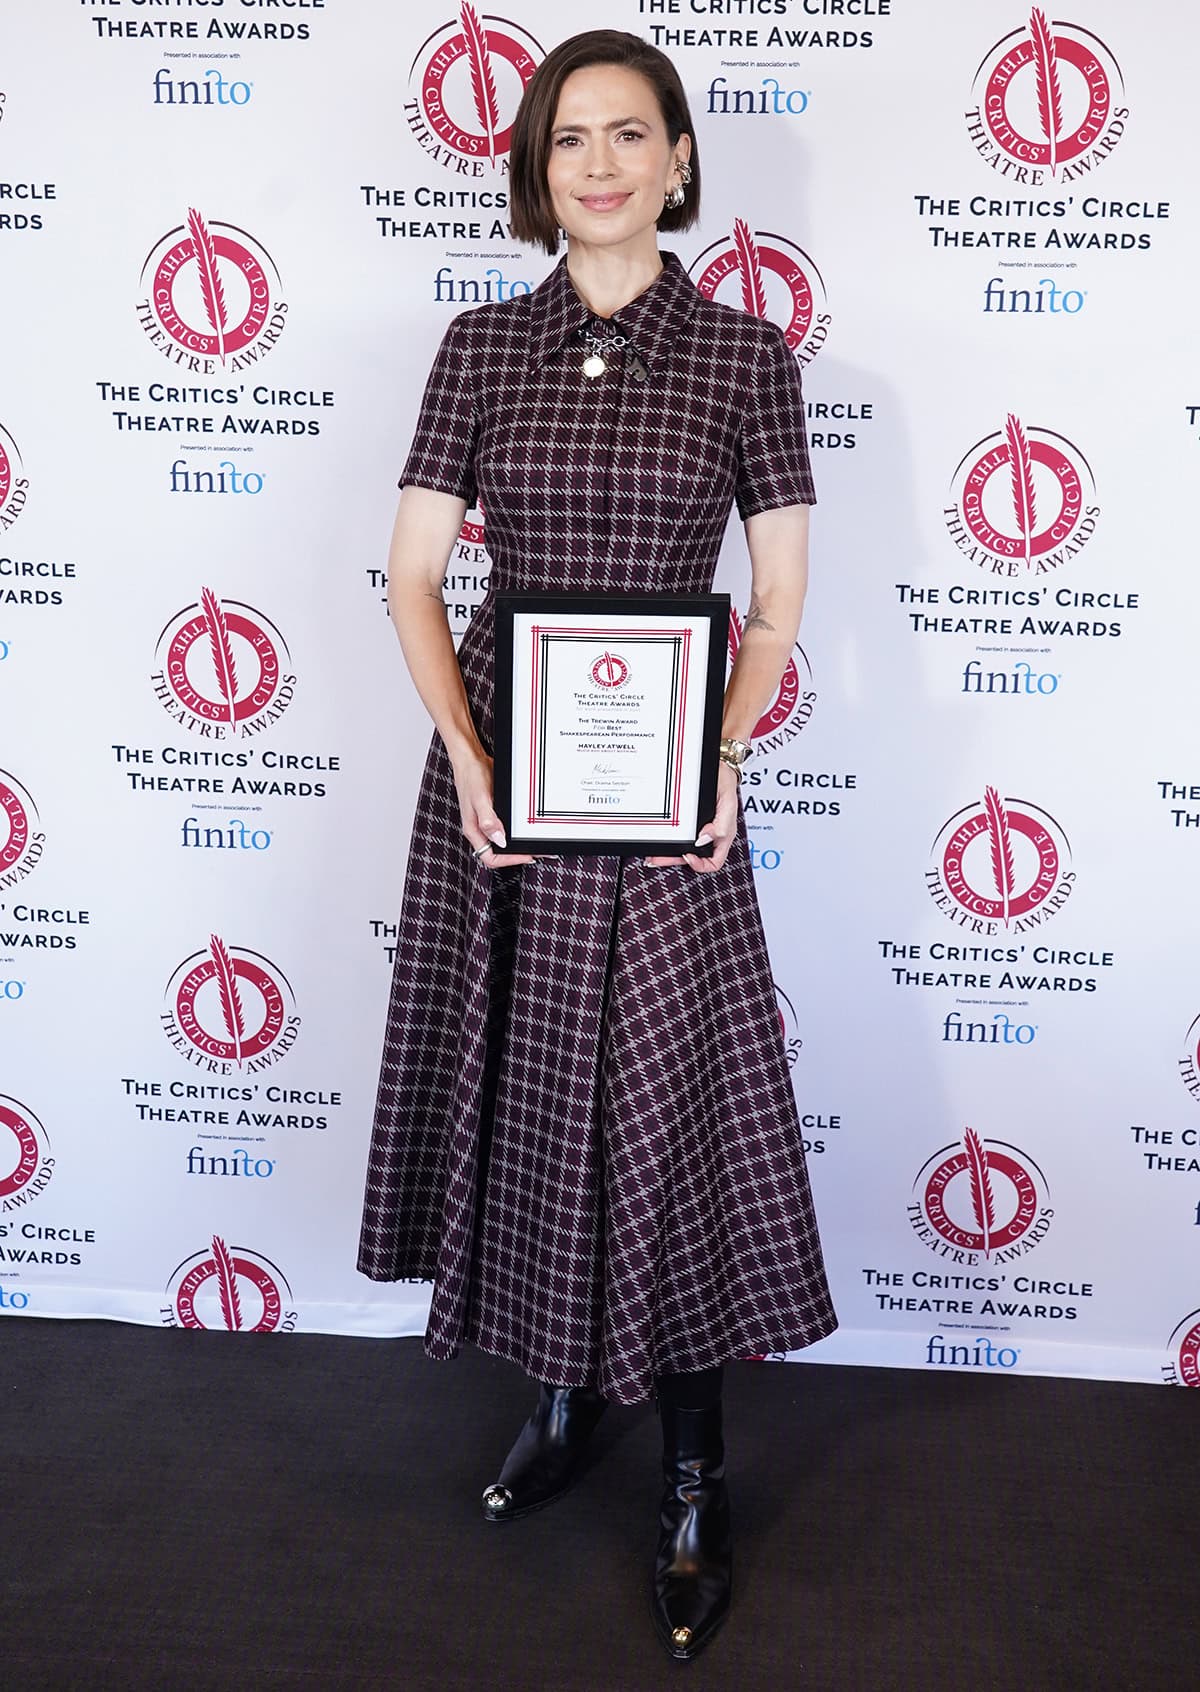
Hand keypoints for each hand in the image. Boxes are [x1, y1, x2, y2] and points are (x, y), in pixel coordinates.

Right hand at [451, 748, 535, 868]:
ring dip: (515, 844)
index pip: (490, 857)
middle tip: (534, 850)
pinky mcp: (492, 813)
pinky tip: (523, 827)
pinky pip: (503, 827)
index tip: (525, 855)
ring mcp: (486, 821)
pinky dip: (514, 831)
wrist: (470, 759)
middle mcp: (479, 829)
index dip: (508, 860)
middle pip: (497, 852)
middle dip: (515, 854)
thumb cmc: (471, 777)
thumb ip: (488, 821)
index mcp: (473, 830)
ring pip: (501, 841)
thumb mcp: (480, 799)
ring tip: (532, 843)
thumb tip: (499, 840)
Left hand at [645, 760, 739, 871]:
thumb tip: (703, 840)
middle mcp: (711, 835)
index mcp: (723, 835)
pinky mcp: (691, 822)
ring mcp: (700, 829)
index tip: (687, 855)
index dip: (700, 864)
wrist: (717, 766)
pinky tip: (661, 840)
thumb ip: (721, 824)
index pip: (714, 861)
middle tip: (657, 860)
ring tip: (654, 856)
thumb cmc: (725, 782)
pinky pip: (681, 836)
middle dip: (674, 860)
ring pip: (684, 849)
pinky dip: (670, 840)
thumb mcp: (728, 802)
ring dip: (669, 854)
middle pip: (693, 858)